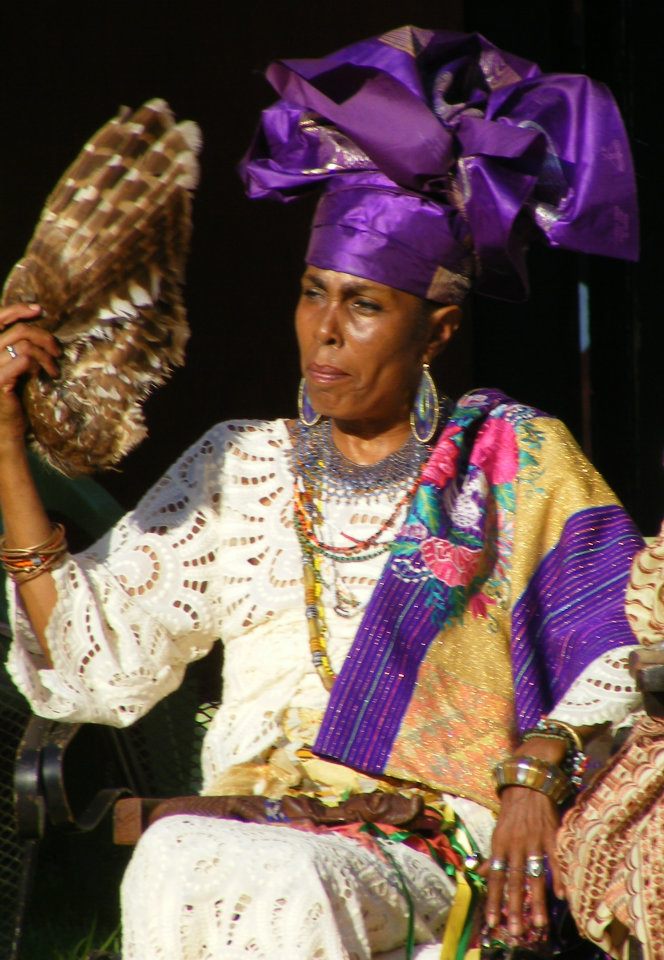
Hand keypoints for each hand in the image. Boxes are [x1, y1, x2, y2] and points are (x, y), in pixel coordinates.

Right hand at [0, 304, 59, 444]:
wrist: (6, 428)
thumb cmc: (12, 396)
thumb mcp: (14, 365)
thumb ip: (19, 346)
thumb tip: (37, 323)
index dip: (18, 309)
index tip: (40, 310)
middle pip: (19, 330)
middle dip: (44, 336)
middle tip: (57, 350)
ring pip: (25, 345)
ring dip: (46, 355)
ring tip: (54, 368)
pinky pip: (25, 360)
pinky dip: (39, 364)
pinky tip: (43, 375)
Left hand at [481, 785, 562, 936]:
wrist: (527, 783)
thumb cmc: (511, 811)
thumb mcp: (497, 831)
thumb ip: (495, 855)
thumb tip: (484, 874)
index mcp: (499, 844)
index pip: (495, 877)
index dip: (493, 900)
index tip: (492, 922)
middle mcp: (515, 845)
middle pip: (514, 881)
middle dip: (514, 908)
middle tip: (515, 930)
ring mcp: (534, 841)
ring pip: (535, 876)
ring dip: (537, 901)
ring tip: (539, 924)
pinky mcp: (551, 836)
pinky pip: (555, 860)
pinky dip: (559, 878)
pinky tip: (561, 897)